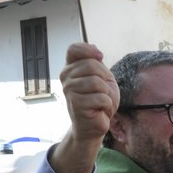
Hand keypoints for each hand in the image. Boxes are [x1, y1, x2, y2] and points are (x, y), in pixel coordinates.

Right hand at [51, 43, 119, 172]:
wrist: (94, 124)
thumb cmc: (98, 100)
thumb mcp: (101, 76)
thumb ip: (96, 62)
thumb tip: (96, 52)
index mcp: (70, 68)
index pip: (74, 49)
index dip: (89, 51)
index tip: (99, 57)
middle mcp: (66, 77)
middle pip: (92, 65)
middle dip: (105, 80)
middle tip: (102, 92)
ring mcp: (69, 91)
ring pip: (97, 83)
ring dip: (106, 94)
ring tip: (100, 102)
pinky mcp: (76, 104)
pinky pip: (102, 98)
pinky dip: (106, 105)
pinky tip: (98, 110)